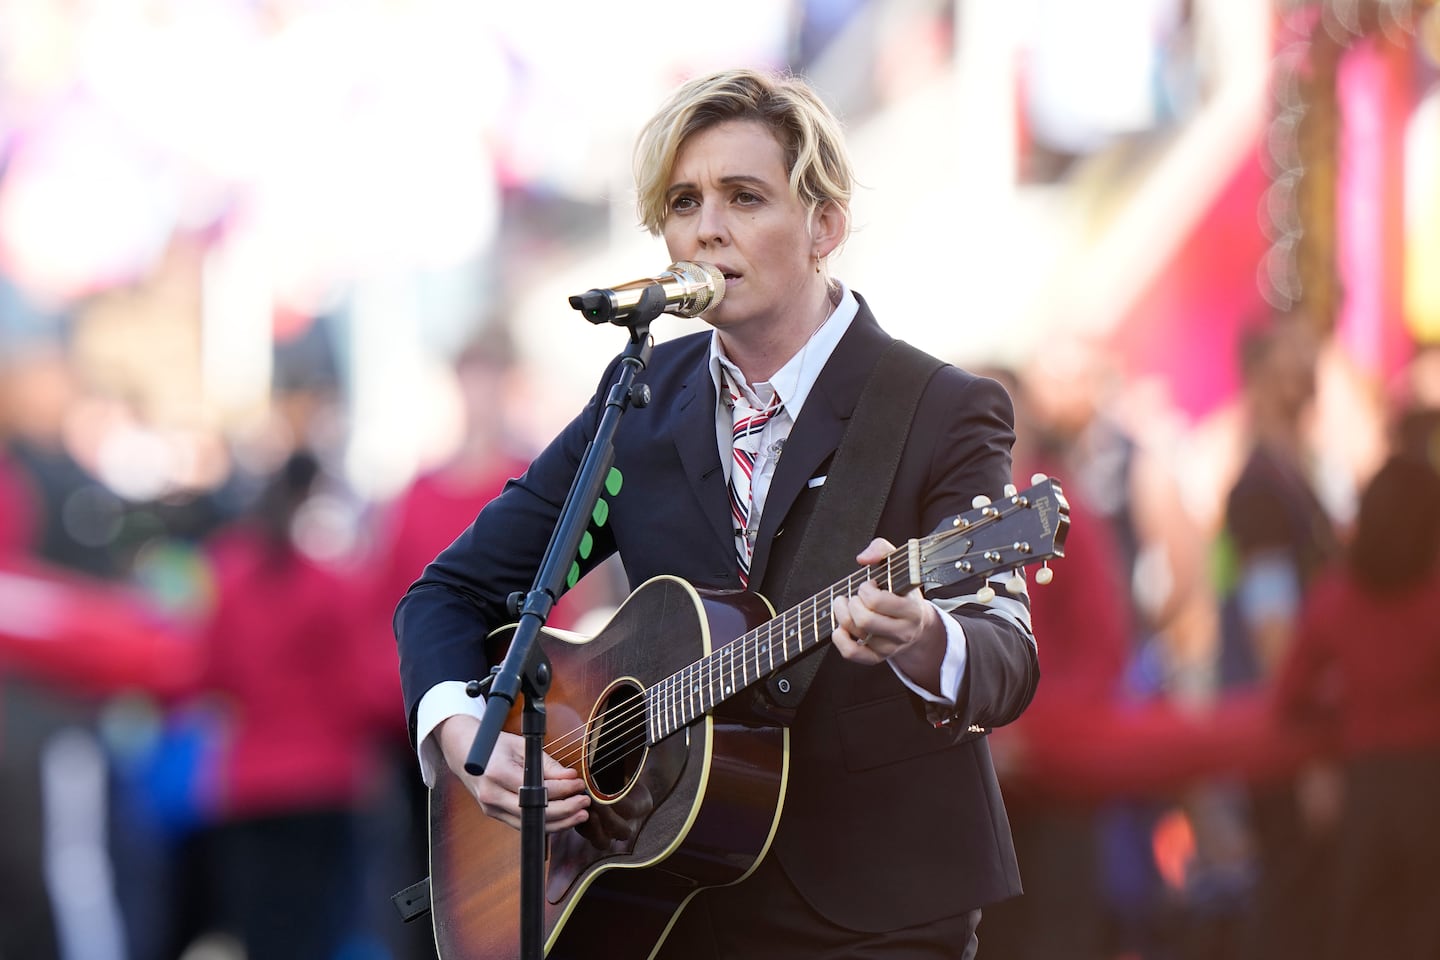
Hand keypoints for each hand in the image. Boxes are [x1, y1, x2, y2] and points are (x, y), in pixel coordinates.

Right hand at [437, 716, 590, 832]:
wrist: (463, 751)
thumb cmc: (494, 746)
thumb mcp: (522, 746)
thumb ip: (547, 764)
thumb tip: (570, 777)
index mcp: (498, 774)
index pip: (538, 790)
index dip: (563, 790)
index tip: (579, 784)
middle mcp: (492, 795)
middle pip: (535, 813)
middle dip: (565, 811)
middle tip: (584, 802)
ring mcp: (491, 808)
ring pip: (530, 825)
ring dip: (559, 823)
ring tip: (579, 814)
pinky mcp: (494, 815)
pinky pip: (523, 825)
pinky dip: (544, 823)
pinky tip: (562, 818)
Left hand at [829, 538, 946, 689]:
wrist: (916, 623)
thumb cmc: (902, 590)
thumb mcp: (899, 565)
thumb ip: (882, 549)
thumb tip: (863, 558)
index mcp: (912, 609)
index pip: (878, 602)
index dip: (866, 590)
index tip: (869, 585)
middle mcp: (902, 632)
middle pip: (864, 620)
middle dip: (852, 603)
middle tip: (855, 596)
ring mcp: (889, 647)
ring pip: (856, 634)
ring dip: (841, 615)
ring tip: (845, 605)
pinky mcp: (876, 658)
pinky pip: (852, 654)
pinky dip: (840, 638)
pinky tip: (841, 626)